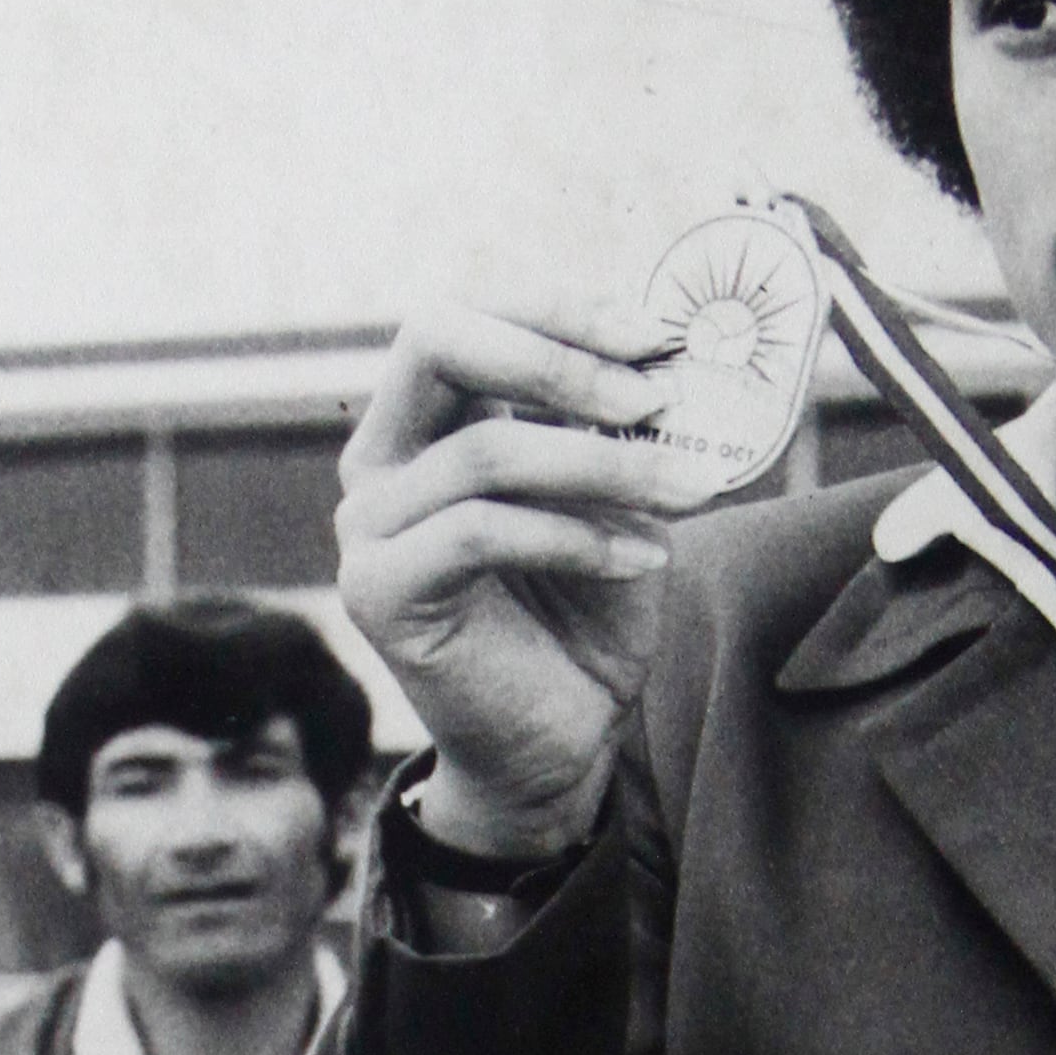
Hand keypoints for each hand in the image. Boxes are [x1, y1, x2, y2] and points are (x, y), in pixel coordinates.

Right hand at [336, 292, 698, 861]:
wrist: (560, 745)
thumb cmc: (584, 617)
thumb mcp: (616, 502)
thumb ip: (617, 429)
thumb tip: (664, 359)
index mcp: (426, 420)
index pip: (466, 314)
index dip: (556, 310)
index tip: (652, 339)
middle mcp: (380, 459)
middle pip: (436, 340)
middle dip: (556, 356)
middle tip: (652, 398)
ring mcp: (369, 526)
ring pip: (485, 450)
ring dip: (604, 466)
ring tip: (686, 492)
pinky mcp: (381, 591)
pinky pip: (481, 531)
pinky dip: (577, 536)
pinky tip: (645, 556)